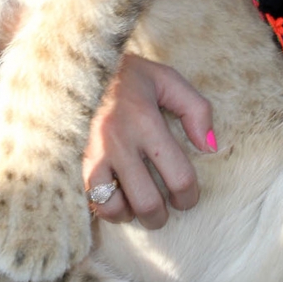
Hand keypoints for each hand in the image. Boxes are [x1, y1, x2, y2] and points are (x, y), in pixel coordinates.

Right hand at [83, 53, 213, 229]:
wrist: (77, 66)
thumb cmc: (127, 75)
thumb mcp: (167, 80)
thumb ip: (196, 110)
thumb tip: (208, 148)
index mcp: (146, 122)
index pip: (179, 177)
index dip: (189, 197)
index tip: (187, 197)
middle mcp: (119, 142)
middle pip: (147, 202)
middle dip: (161, 216)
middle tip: (165, 209)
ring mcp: (93, 154)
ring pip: (114, 207)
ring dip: (131, 214)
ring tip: (137, 205)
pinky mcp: (74, 160)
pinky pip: (91, 199)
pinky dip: (106, 207)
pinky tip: (116, 197)